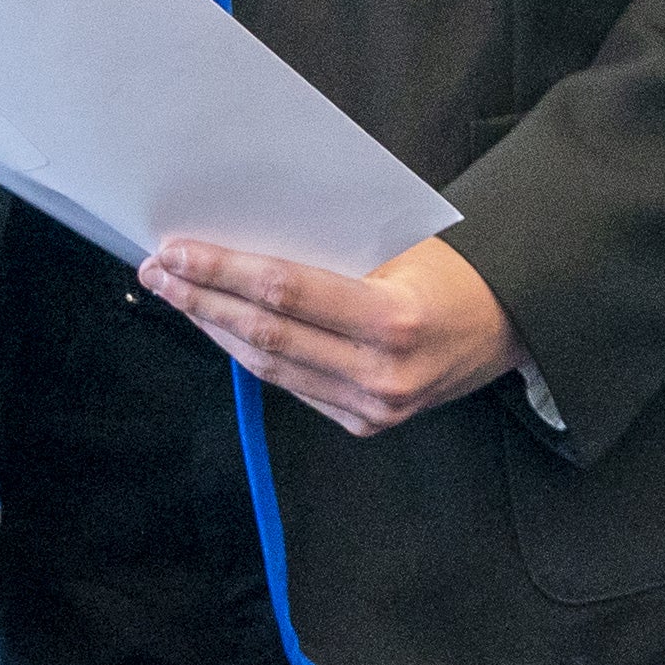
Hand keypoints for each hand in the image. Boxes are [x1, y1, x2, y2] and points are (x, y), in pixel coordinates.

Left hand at [143, 232, 526, 438]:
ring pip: (270, 367)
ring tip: (176, 295)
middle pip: (266, 334)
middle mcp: (381, 374)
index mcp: (394, 319)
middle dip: (202, 299)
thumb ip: (331, 253)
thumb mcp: (401, 247)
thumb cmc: (453, 272)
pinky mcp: (364, 424)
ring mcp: (372, 408)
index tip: (176, 251)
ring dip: (214, 328)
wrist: (508, 326)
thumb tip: (243, 239)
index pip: (285, 292)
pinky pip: (293, 386)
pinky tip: (220, 327)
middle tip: (157, 271)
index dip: (223, 272)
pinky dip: (251, 354)